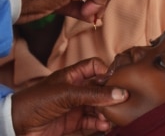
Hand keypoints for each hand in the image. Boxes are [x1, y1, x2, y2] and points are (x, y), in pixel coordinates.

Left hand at [12, 58, 127, 134]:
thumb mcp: (67, 93)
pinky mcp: (74, 121)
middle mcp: (77, 89)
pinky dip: (99, 123)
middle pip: (100, 88)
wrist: (18, 126)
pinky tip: (103, 126)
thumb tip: (119, 93)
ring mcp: (76, 106)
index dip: (105, 71)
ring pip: (98, 106)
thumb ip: (93, 94)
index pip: (94, 67)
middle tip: (119, 103)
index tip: (116, 81)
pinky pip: (92, 120)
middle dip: (110, 95)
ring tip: (109, 117)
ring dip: (106, 112)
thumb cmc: (38, 101)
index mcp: (73, 76)